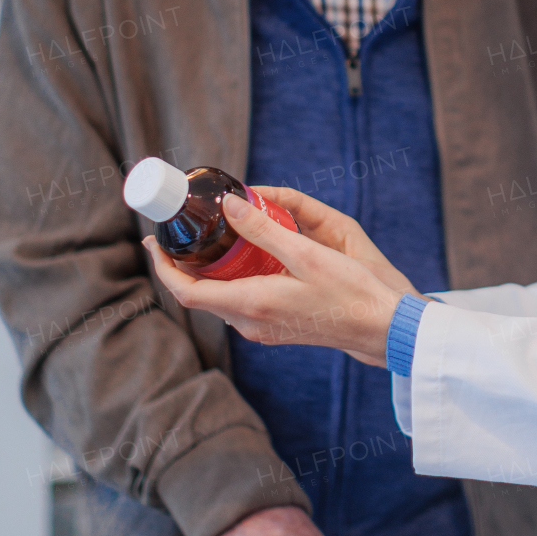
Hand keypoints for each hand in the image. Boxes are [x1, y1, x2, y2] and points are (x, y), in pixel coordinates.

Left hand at [144, 191, 408, 366]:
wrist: (382, 329)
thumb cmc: (351, 292)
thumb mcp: (306, 254)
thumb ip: (263, 230)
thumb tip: (228, 205)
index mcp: (251, 305)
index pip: (186, 292)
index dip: (164, 267)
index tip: (154, 241)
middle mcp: (250, 323)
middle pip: (198, 295)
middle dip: (183, 264)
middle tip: (181, 230)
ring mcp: (262, 329)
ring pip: (218, 298)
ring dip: (206, 271)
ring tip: (208, 237)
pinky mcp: (274, 327)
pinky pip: (237, 302)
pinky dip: (228, 279)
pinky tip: (242, 256)